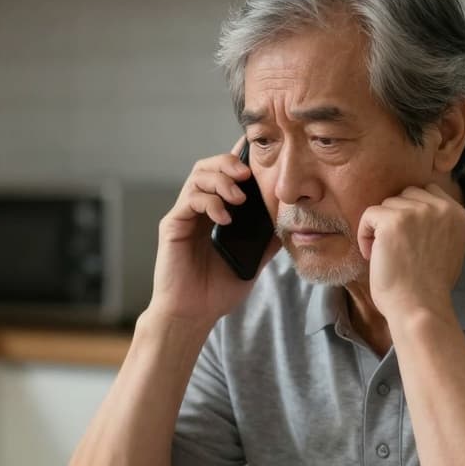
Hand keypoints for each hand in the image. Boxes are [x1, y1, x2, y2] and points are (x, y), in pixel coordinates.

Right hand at [146, 138, 279, 327]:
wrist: (193, 315)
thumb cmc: (216, 292)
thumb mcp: (252, 261)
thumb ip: (267, 240)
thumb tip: (292, 222)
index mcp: (214, 214)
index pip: (224, 176)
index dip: (238, 160)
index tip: (256, 150)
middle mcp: (196, 210)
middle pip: (207, 167)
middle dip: (229, 164)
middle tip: (247, 174)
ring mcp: (183, 216)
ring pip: (197, 177)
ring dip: (221, 180)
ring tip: (239, 196)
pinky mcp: (172, 226)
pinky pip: (190, 200)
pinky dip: (209, 202)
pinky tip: (225, 217)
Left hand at [356, 183, 464, 321]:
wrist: (420, 308)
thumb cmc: (429, 288)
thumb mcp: (448, 249)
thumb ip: (439, 226)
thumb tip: (414, 212)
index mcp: (459, 215)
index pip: (428, 192)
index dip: (412, 213)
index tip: (408, 239)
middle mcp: (442, 209)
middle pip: (406, 194)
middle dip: (396, 218)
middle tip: (395, 248)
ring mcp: (418, 212)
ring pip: (387, 205)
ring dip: (380, 228)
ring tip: (386, 255)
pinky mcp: (394, 220)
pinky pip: (369, 214)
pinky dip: (365, 235)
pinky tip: (372, 255)